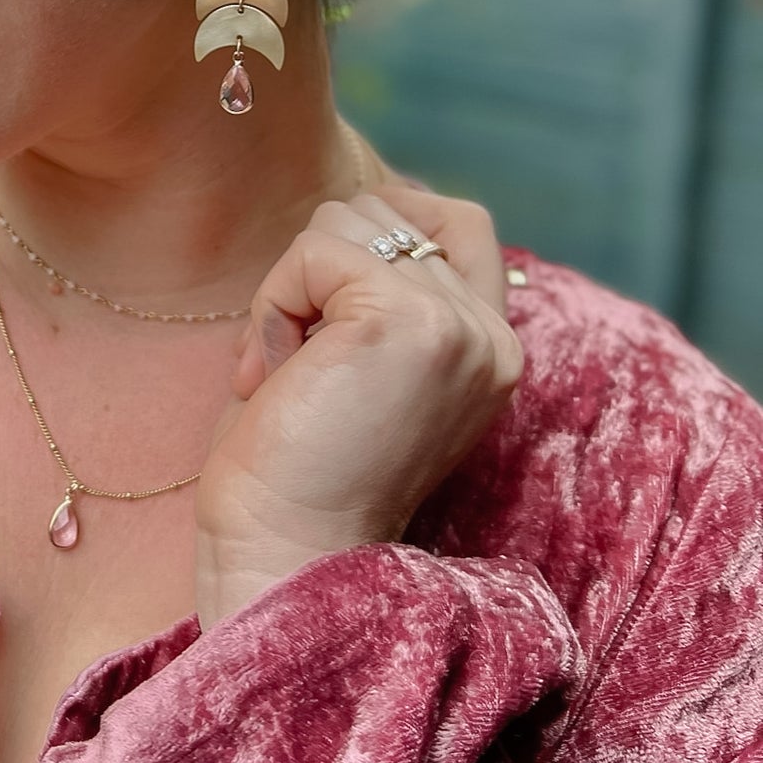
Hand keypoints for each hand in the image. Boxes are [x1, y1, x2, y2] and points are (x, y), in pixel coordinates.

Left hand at [193, 184, 523, 629]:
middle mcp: (490, 336)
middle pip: (381, 210)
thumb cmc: (296, 469)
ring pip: (343, 220)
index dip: (384, 223)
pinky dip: (273, 304)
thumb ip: (380, 293)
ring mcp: (456, 326)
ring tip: (288, 374)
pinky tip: (272, 376)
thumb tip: (353, 211)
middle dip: (316, 270)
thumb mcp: (360, 363)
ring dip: (289, 290)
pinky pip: (314, 251)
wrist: (281, 552)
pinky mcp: (407, 321)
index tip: (325, 293)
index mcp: (491, 350)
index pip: (460, 220)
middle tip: (296, 363)